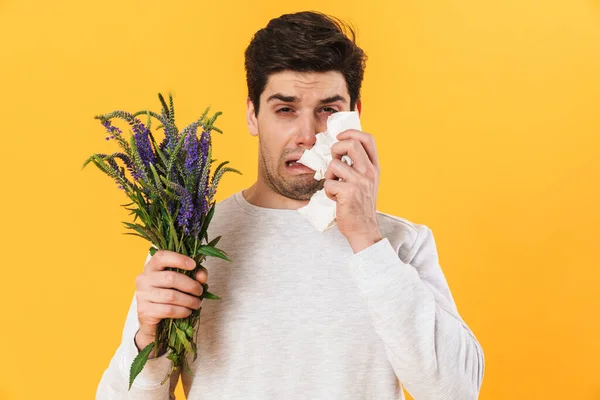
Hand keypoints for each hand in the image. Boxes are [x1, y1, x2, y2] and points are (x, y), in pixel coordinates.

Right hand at [134, 250, 207, 354]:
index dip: (179, 259)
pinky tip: (187, 311)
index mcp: (152, 266)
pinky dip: (182, 311)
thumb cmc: (169, 294)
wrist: (153, 319)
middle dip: (190, 285)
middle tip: (200, 291)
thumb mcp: (183, 280)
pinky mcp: (144, 311)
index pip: (161, 256)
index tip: (193, 265)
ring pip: (171, 296)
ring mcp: (142, 295)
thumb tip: (201, 276)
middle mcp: (144, 278)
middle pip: (171, 278)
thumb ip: (194, 274)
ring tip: (197, 303)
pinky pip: (169, 310)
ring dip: (189, 301)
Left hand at [324, 129, 382, 252]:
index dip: (351, 132)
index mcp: (374, 167)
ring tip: (335, 187)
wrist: (364, 229)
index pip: (368, 139)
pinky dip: (328, 192)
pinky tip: (335, 199)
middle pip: (351, 144)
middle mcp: (369, 172)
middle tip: (335, 161)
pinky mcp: (349, 192)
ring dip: (329, 176)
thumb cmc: (361, 206)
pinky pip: (329, 184)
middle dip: (336, 149)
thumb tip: (340, 148)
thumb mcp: (366, 182)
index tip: (340, 137)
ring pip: (334, 165)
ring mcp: (360, 182)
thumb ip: (358, 166)